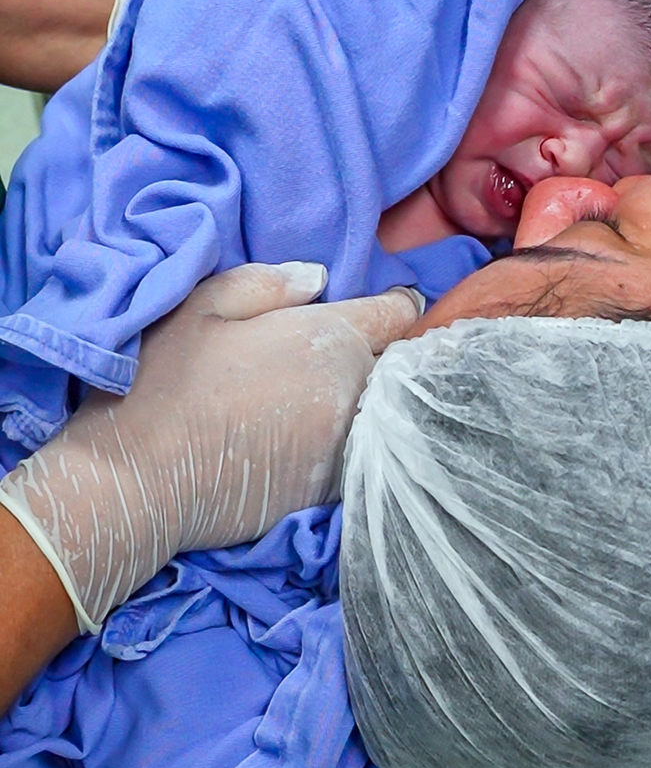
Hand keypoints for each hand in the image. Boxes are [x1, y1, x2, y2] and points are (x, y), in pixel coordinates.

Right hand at [0, 263, 422, 631]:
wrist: (136, 479)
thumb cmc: (162, 382)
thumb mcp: (201, 307)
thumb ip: (267, 284)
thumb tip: (318, 277)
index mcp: (328, 337)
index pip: (397, 314)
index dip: (394, 306)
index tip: (386, 307)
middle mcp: (351, 391)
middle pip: (393, 364)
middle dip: (377, 354)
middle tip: (338, 353)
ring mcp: (344, 446)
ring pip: (377, 412)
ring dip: (360, 400)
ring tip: (316, 398)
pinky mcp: (327, 490)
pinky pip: (356, 453)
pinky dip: (344, 442)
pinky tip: (304, 439)